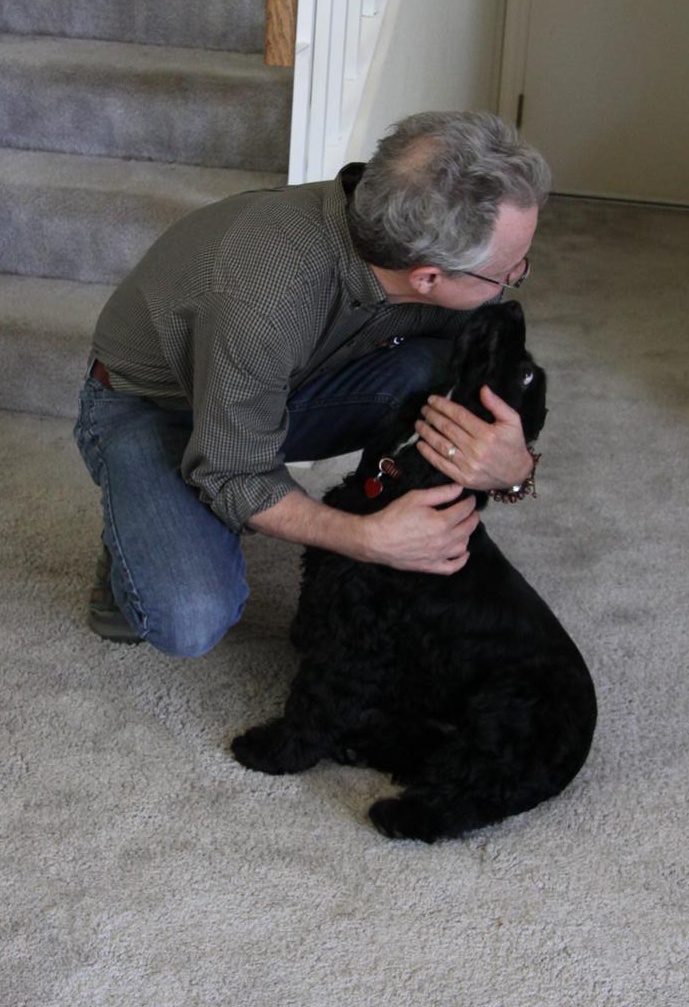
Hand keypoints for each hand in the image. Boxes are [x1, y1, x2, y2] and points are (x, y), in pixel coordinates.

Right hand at [362, 483, 478, 574]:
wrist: (376, 539)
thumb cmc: (394, 516)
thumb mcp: (416, 497)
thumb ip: (441, 493)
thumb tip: (459, 488)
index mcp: (442, 522)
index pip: (465, 510)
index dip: (470, 503)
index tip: (470, 499)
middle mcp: (444, 540)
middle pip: (468, 528)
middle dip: (472, 517)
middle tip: (470, 511)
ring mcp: (439, 555)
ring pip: (463, 546)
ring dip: (466, 535)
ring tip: (462, 528)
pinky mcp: (431, 566)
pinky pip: (453, 567)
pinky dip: (462, 560)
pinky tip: (463, 552)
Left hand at [414, 385, 532, 489]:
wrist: (517, 474)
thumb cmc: (513, 444)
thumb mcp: (512, 420)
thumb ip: (497, 404)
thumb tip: (483, 389)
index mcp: (487, 434)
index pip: (459, 415)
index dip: (443, 406)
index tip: (432, 400)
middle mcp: (476, 450)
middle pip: (447, 429)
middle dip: (432, 417)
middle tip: (424, 409)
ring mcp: (468, 465)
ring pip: (441, 446)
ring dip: (427, 433)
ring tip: (419, 424)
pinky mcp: (462, 478)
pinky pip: (441, 464)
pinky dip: (428, 454)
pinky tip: (420, 444)